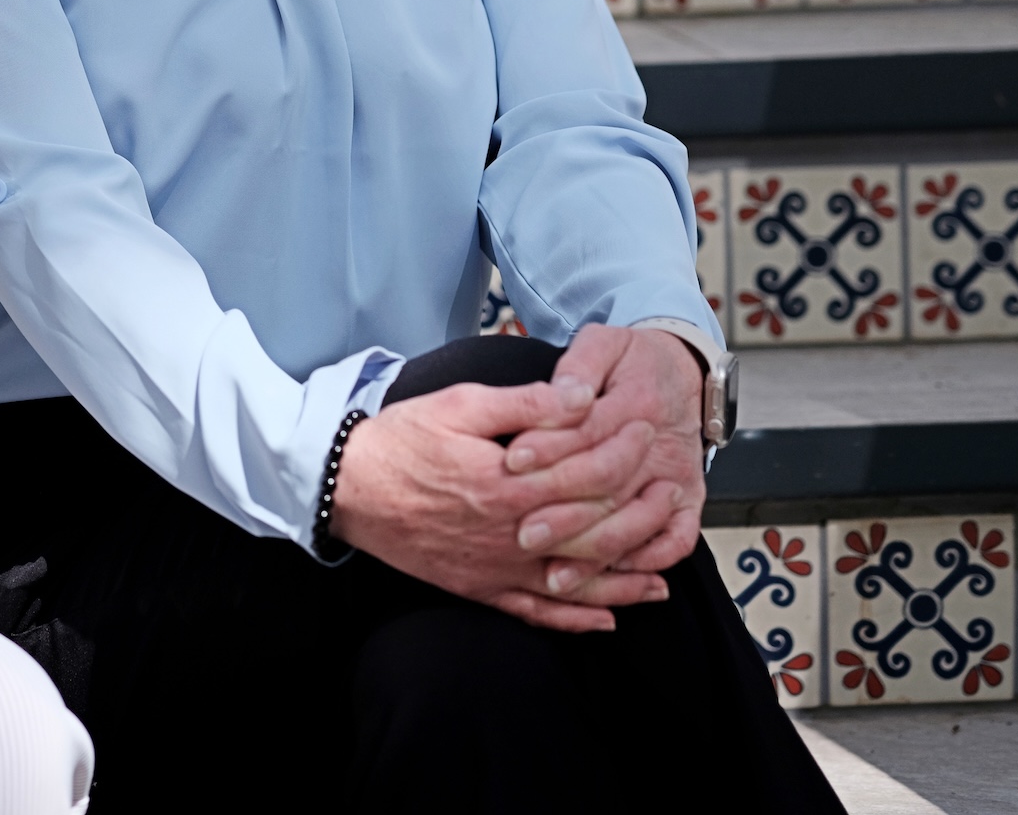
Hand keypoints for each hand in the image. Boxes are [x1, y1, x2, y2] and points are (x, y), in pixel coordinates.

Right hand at [329, 376, 671, 634]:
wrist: (346, 486)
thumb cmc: (401, 439)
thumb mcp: (461, 404)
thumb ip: (526, 404)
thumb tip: (581, 396)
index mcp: (510, 486)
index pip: (589, 477)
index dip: (626, 456)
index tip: (648, 436)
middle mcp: (511, 536)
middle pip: (594, 534)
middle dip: (640, 517)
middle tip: (671, 500)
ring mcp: (495, 568)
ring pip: (575, 583)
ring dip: (623, 582)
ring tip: (661, 580)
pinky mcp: (477, 587)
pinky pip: (535, 613)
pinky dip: (574, 620)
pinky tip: (605, 619)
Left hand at [501, 325, 706, 583]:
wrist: (682, 371)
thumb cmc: (632, 359)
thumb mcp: (603, 342)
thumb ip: (579, 366)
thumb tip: (564, 393)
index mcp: (635, 401)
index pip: (588, 431)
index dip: (548, 446)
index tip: (512, 460)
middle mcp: (659, 446)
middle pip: (609, 485)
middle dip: (563, 512)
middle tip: (523, 532)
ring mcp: (676, 477)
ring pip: (638, 521)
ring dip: (596, 550)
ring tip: (554, 572)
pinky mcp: (690, 500)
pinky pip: (677, 540)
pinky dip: (647, 558)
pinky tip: (609, 570)